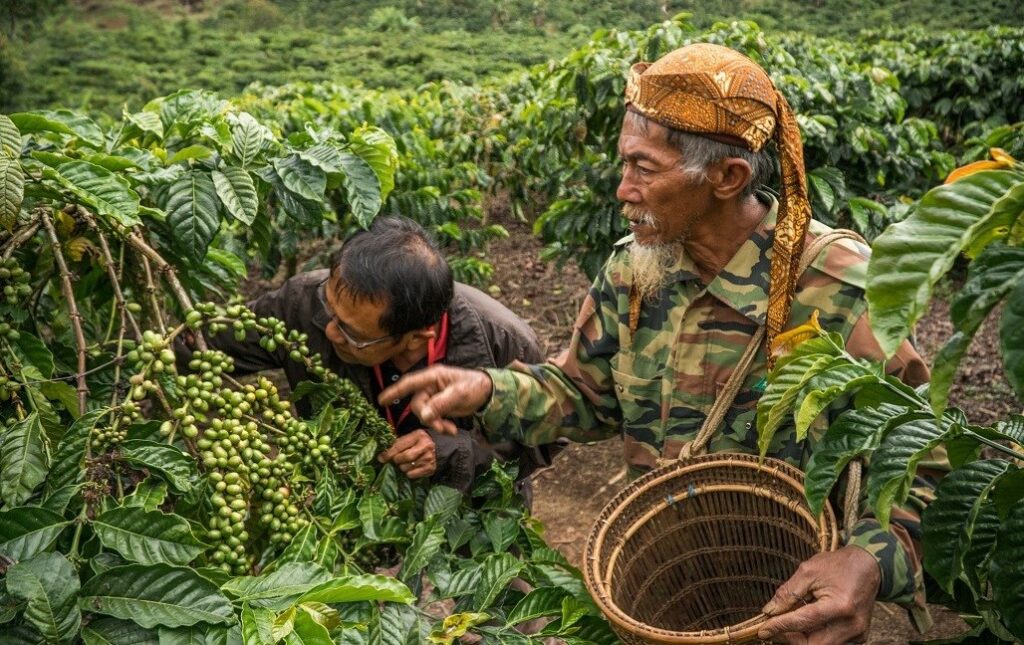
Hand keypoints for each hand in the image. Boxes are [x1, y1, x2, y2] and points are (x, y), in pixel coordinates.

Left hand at [377, 429, 436, 478]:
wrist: (437, 449)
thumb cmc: (418, 443)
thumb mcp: (409, 439)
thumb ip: (396, 445)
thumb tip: (381, 458)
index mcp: (418, 436)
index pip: (400, 446)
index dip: (389, 453)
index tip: (381, 458)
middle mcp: (426, 447)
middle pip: (404, 458)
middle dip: (397, 460)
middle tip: (396, 460)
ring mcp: (429, 458)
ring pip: (406, 468)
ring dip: (402, 467)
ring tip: (406, 463)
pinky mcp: (430, 469)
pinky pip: (412, 475)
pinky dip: (408, 472)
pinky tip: (412, 467)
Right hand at [378, 365, 492, 434]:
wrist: (487, 392)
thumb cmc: (474, 385)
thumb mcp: (459, 394)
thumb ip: (441, 404)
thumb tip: (425, 416)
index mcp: (433, 377)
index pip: (409, 383)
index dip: (394, 391)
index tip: (381, 401)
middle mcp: (430, 386)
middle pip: (418, 404)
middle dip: (428, 418)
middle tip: (441, 427)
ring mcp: (434, 397)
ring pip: (425, 414)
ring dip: (435, 424)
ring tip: (450, 430)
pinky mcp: (439, 407)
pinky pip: (433, 418)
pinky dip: (440, 426)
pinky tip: (451, 430)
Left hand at [757, 546, 879, 643]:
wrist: (869, 566)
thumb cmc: (838, 565)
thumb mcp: (808, 571)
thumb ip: (788, 593)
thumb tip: (769, 611)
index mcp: (840, 606)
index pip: (802, 622)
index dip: (779, 626)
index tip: (762, 630)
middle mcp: (851, 625)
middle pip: (812, 644)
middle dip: (790, 637)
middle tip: (776, 624)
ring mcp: (857, 633)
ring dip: (802, 636)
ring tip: (793, 618)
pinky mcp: (859, 636)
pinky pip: (831, 642)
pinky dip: (815, 635)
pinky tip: (810, 620)